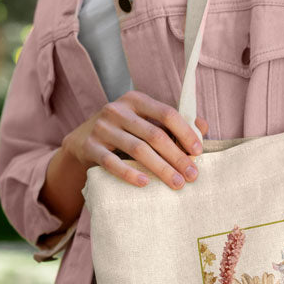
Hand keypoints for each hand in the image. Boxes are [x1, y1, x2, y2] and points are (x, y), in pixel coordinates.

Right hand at [61, 90, 208, 189]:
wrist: (80, 141)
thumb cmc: (122, 132)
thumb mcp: (143, 121)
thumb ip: (172, 123)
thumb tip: (203, 127)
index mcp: (135, 100)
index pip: (166, 113)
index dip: (185, 132)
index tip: (198, 152)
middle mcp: (117, 110)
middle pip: (154, 134)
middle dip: (176, 156)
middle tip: (192, 175)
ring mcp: (101, 128)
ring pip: (137, 149)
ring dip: (160, 168)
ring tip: (176, 183)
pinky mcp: (89, 147)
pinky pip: (111, 162)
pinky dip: (129, 173)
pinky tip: (145, 183)